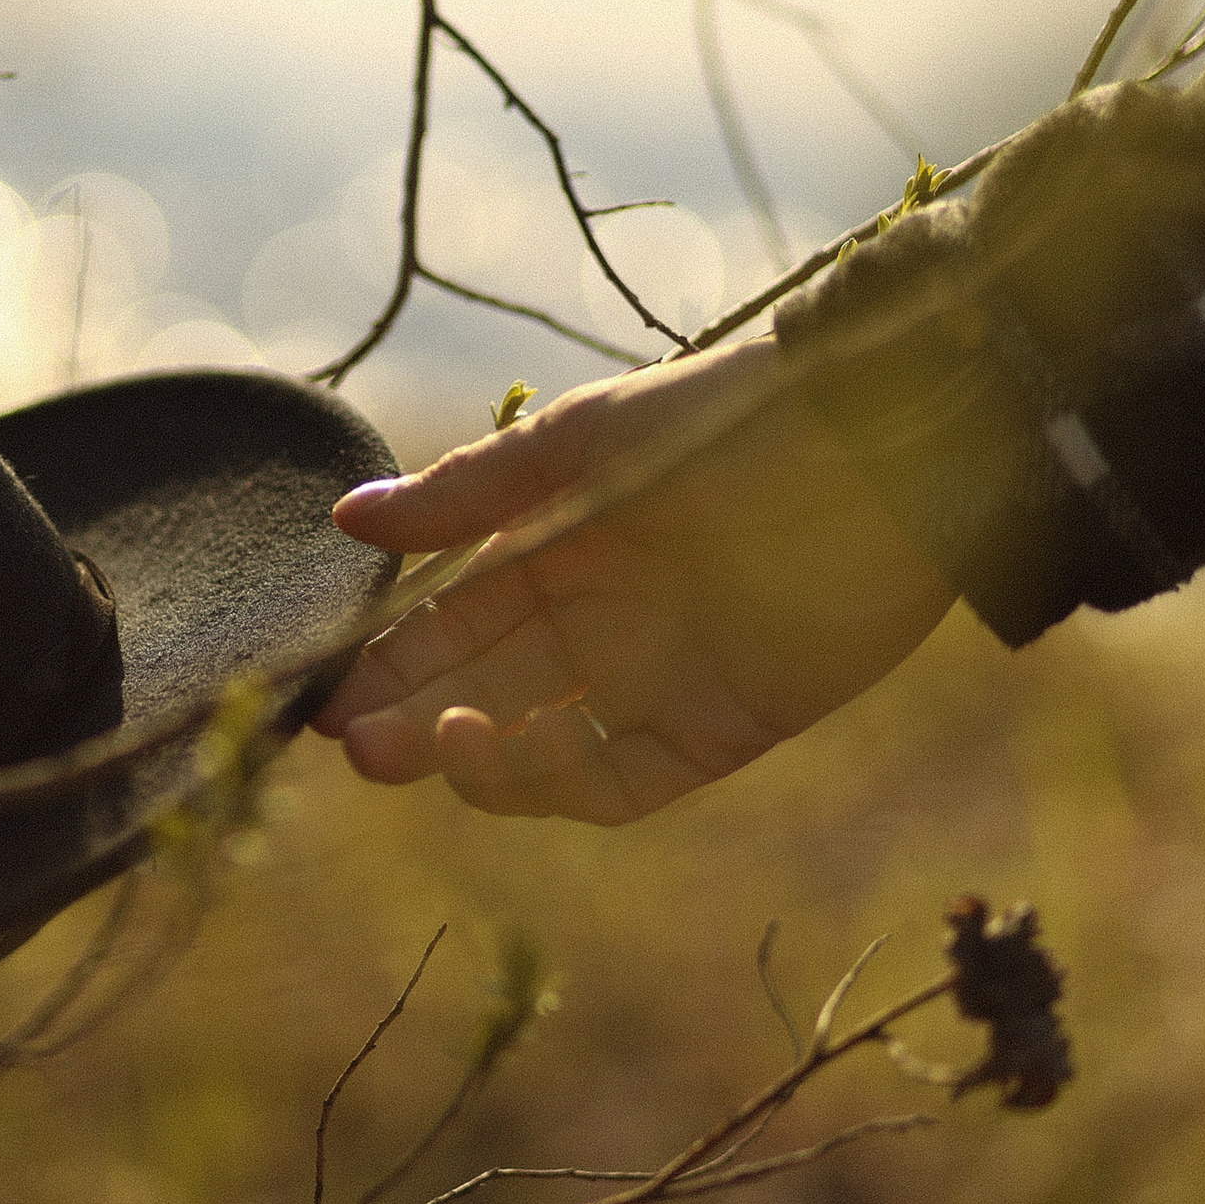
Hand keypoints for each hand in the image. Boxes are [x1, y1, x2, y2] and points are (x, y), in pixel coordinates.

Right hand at [313, 337, 954, 822]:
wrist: (880, 451)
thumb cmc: (727, 421)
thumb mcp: (584, 444)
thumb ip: (469, 492)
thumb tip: (343, 518)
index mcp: (562, 547)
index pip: (453, 619)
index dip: (388, 657)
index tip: (323, 688)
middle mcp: (601, 622)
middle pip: (485, 689)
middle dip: (412, 718)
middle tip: (351, 741)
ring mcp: (656, 680)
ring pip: (540, 747)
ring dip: (475, 758)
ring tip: (429, 742)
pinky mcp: (719, 729)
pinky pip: (619, 779)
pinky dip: (556, 782)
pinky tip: (507, 752)